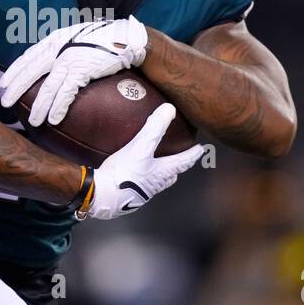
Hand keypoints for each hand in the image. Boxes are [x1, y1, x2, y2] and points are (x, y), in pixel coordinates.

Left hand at [0, 17, 148, 126]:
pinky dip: (58, 107)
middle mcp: (58, 49)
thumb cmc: (102, 39)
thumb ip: (62, 48)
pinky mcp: (82, 70)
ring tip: (33, 121)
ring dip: (38, 107)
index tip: (3, 83)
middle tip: (4, 104)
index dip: (14, 71)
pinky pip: (66, 93)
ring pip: (47, 88)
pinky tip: (53, 119)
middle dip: (15, 89)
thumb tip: (53, 63)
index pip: (28, 56)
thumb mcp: (76, 38)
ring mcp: (69, 60)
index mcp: (54, 40)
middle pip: (30, 72)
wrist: (124, 38)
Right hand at [80, 103, 204, 219]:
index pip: (183, 162)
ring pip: (157, 182)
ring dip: (160, 175)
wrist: (102, 195)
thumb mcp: (141, 146)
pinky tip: (131, 173)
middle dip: (177, 167)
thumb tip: (170, 109)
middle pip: (171, 175)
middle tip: (181, 160)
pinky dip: (141, 178)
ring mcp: (142, 192)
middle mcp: (155, 184)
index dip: (193, 155)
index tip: (200, 150)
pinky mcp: (127, 195)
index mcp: (163, 172)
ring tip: (156, 166)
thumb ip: (155, 128)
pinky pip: (139, 185)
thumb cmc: (126, 173)